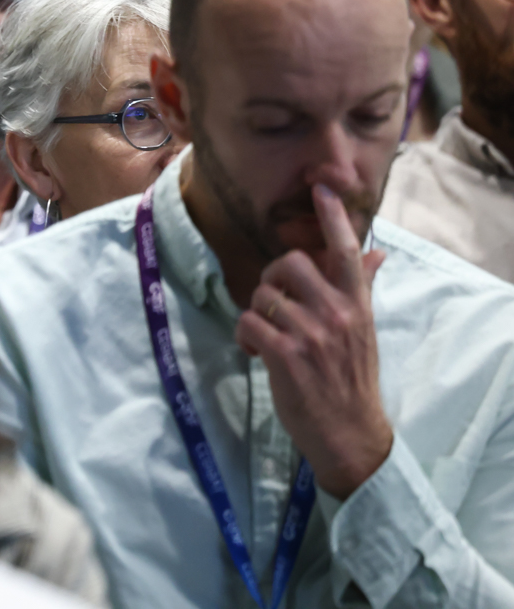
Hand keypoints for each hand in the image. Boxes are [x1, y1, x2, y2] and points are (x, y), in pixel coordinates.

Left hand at [236, 184, 392, 498]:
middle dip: (271, 278)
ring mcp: (312, 335)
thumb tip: (377, 251)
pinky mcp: (287, 356)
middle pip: (290, 263)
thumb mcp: (364, 330)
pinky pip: (249, 322)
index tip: (321, 185)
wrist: (352, 435)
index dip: (332, 218)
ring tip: (265, 337)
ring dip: (256, 313)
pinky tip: (255, 351)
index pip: (346, 252)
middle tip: (273, 304)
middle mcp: (338, 314)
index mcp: (357, 305)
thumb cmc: (352, 379)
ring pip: (264, 295)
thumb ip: (363, 287)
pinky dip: (245, 335)